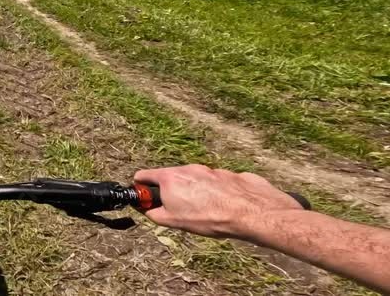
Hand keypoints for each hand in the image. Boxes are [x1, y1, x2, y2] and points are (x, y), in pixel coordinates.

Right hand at [134, 165, 303, 238]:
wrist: (249, 212)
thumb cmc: (210, 217)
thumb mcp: (174, 222)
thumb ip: (155, 214)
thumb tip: (149, 212)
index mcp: (170, 177)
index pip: (144, 175)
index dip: (140, 186)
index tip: (143, 196)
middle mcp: (188, 168)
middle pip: (171, 177)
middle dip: (172, 192)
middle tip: (178, 209)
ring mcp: (210, 169)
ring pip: (195, 180)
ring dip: (195, 192)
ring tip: (205, 211)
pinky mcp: (229, 174)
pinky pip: (216, 183)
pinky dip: (216, 193)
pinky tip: (223, 207)